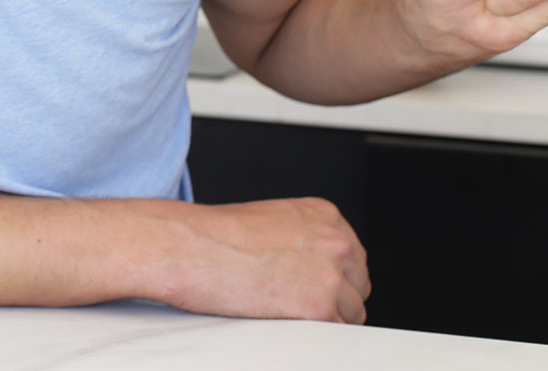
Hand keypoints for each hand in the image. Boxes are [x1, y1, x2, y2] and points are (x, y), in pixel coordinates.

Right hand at [164, 197, 369, 323]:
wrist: (189, 246)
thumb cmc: (214, 235)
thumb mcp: (269, 220)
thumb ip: (301, 238)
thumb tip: (313, 268)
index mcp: (323, 214)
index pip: (351, 255)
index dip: (333, 275)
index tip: (313, 285)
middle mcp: (335, 239)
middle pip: (358, 283)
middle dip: (335, 296)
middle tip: (298, 302)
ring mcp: (331, 273)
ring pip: (352, 311)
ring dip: (326, 318)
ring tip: (287, 313)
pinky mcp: (321, 306)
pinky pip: (337, 332)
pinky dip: (316, 334)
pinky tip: (287, 323)